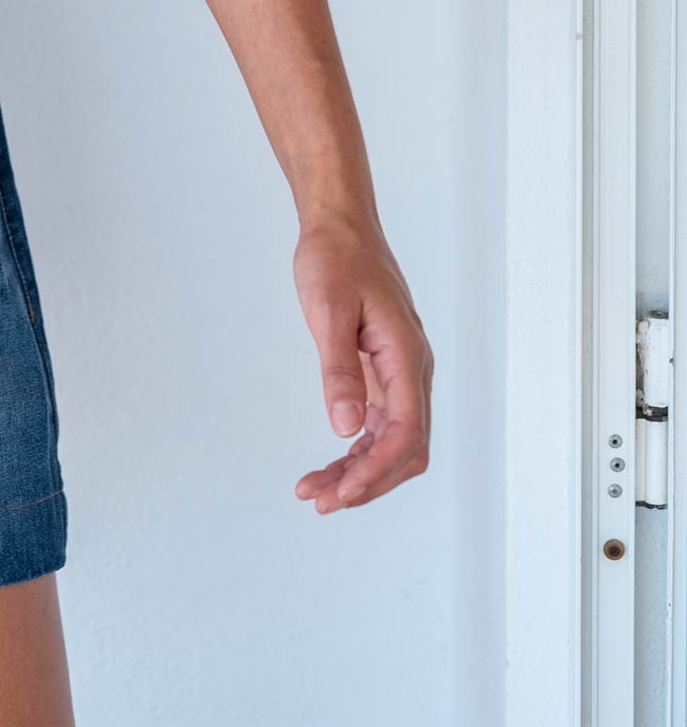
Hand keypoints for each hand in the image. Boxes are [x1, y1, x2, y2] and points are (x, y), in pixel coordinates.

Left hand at [290, 210, 432, 514]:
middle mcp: (412, 370)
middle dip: (367, 482)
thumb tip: (346, 428)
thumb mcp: (328, 309)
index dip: (376, 470)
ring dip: (360, 471)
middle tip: (322, 500)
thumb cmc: (335, 258)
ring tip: (316, 491)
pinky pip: (381, 424)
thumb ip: (339, 369)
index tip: (340, 492)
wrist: (340, 226)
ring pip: (393, 442)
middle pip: (406, 449)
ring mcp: (400, 373)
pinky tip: (331, 463)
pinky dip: (358, 450)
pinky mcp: (384, 371)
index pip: (406, 432)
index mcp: (406, 356)